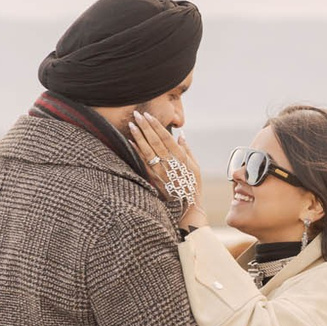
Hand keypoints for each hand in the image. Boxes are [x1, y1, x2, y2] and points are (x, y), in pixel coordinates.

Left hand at [126, 110, 206, 230]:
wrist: (188, 210)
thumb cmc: (193, 188)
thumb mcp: (196, 169)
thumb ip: (188, 151)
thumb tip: (181, 135)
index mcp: (182, 159)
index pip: (167, 138)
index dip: (157, 126)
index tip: (149, 116)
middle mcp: (171, 164)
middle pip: (156, 142)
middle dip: (146, 127)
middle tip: (137, 114)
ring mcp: (161, 172)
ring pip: (148, 151)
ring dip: (138, 137)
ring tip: (131, 124)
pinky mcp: (154, 180)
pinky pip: (143, 164)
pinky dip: (136, 152)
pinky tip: (130, 142)